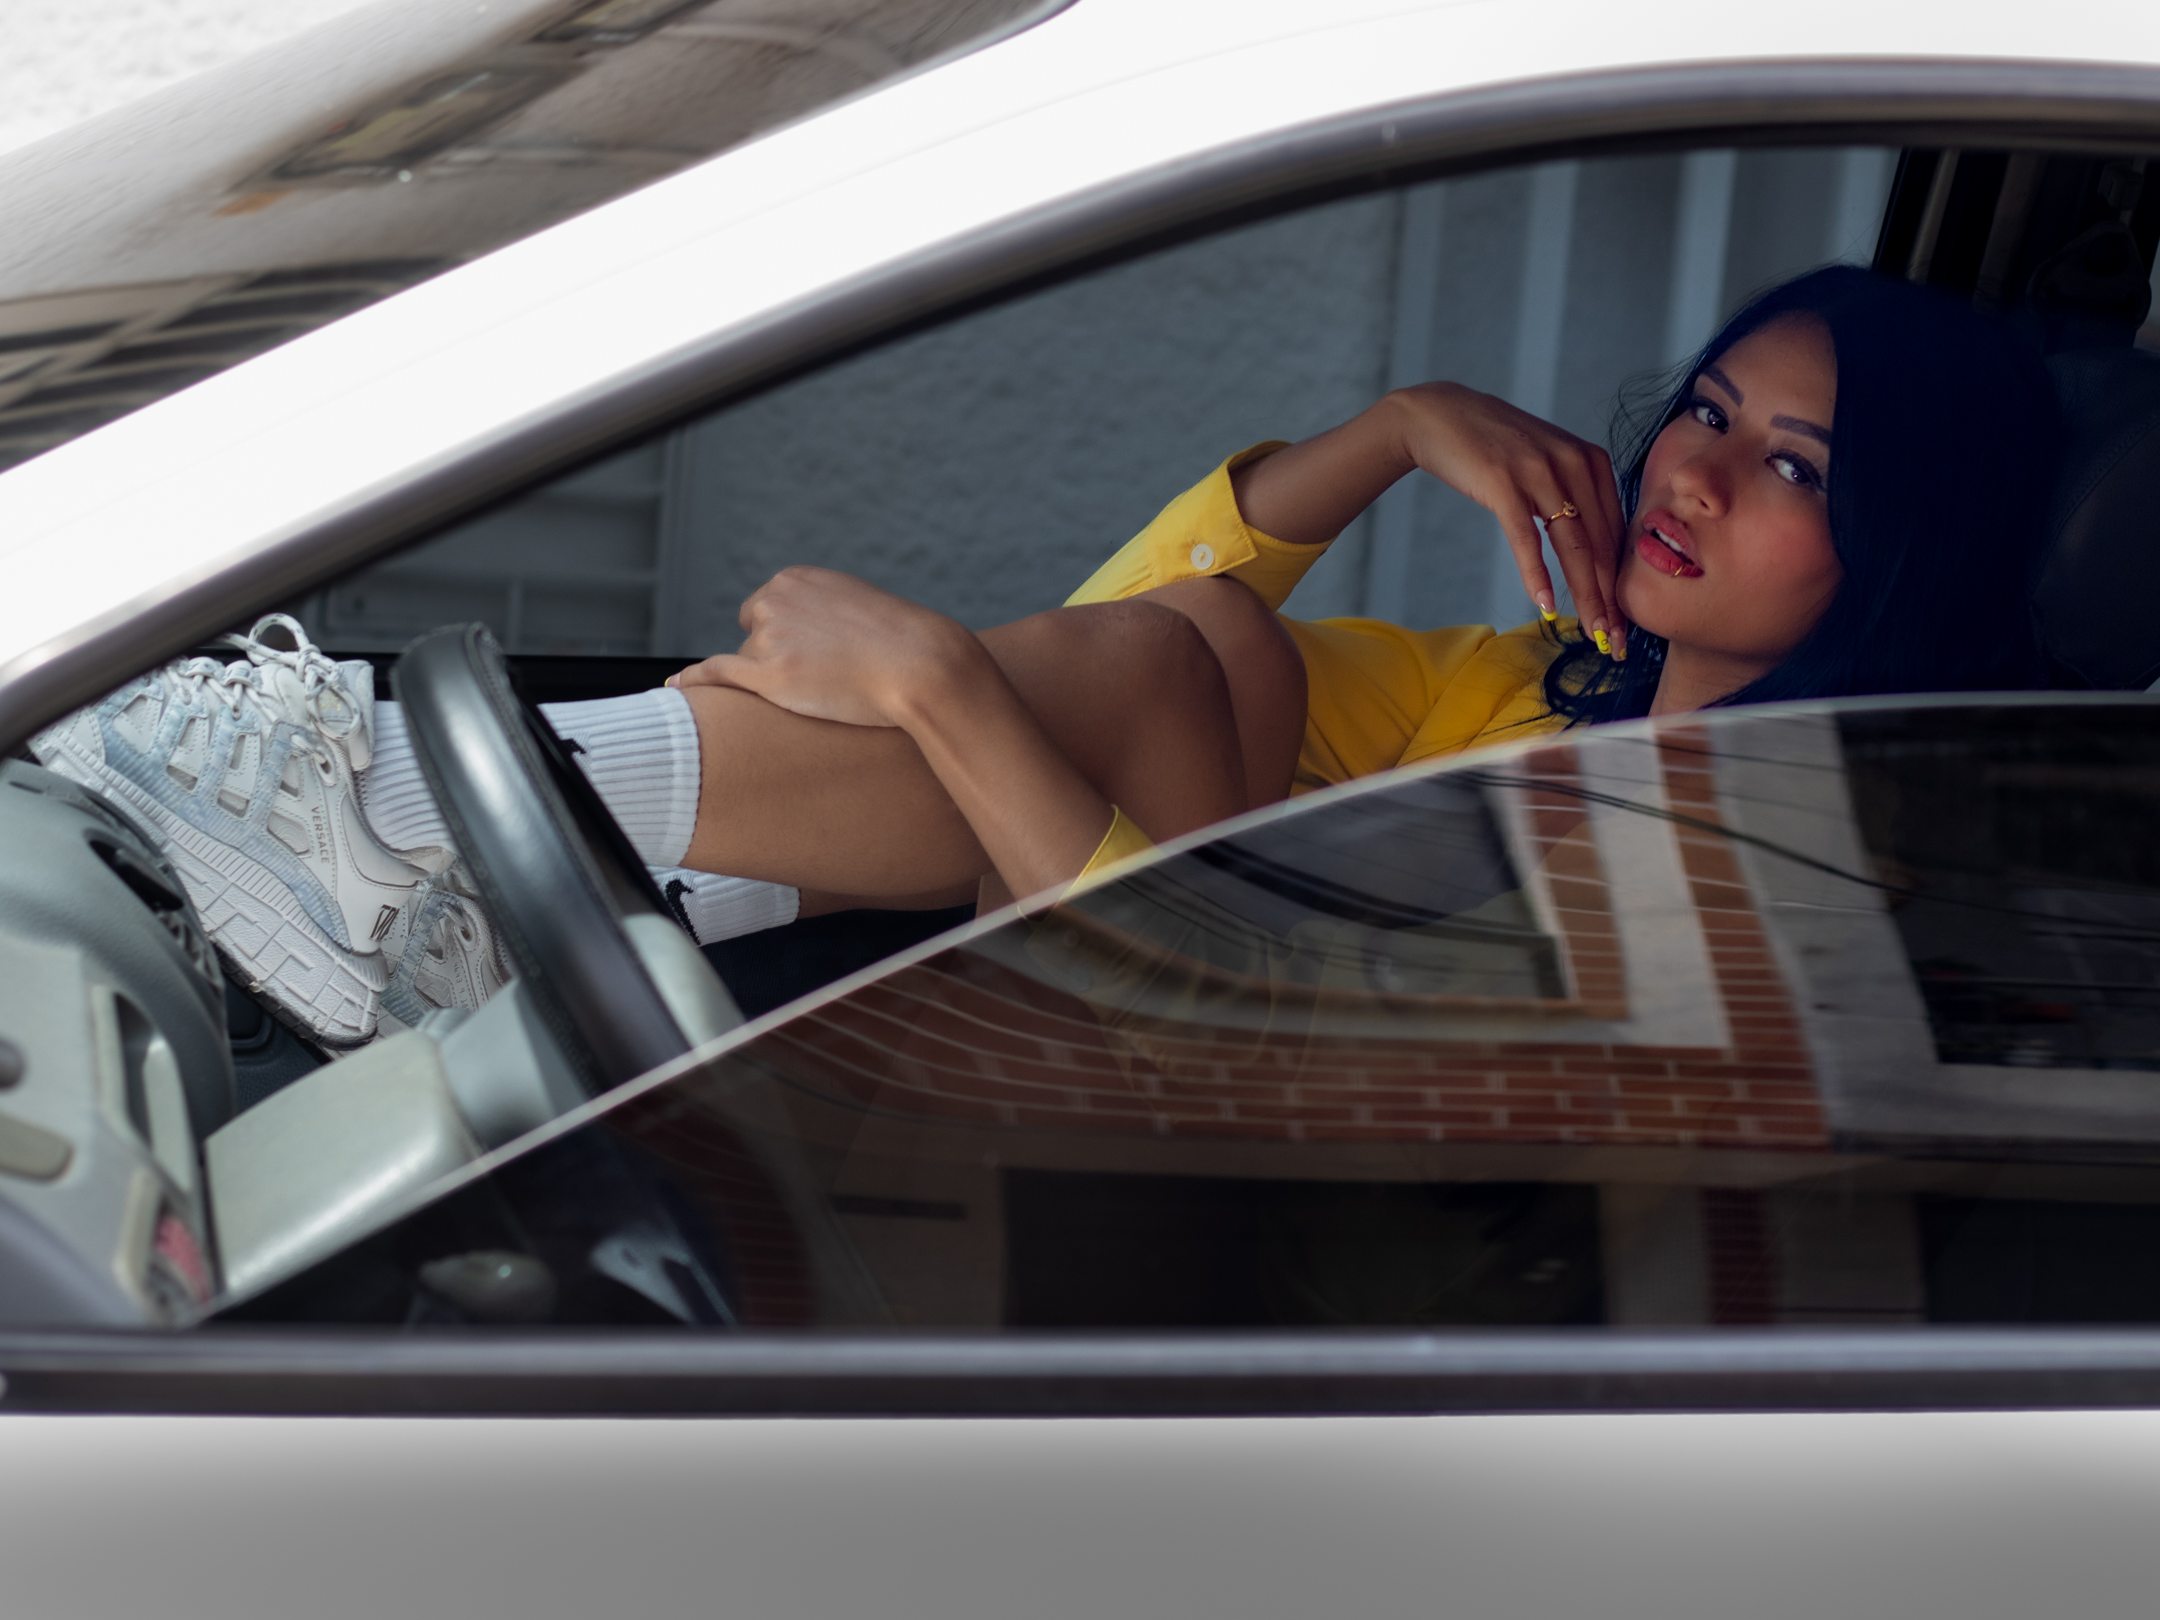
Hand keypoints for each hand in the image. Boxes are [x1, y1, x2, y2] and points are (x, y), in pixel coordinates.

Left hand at [667, 566, 975, 726]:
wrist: (923, 664)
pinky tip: (674, 689)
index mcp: (795, 578)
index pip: (766, 611)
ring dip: (778, 682)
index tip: (816, 655)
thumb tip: (802, 640)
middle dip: (778, 660)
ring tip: (829, 688)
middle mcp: (774, 599)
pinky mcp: (769, 676)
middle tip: (828, 676)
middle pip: (754, 640)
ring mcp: (769, 638)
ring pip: (751, 667)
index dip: (788, 639)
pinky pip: (716, 675)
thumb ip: (824, 613)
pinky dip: (694, 681)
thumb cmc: (904, 644)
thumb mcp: (859, 609)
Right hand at [1384, 382, 1628, 655]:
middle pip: (1600, 544)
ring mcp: (1540, 471)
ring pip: (1573, 545)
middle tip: (1617, 642)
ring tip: (1593, 633)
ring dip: (1585, 595)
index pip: (1615, 533)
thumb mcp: (1546, 463)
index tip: (1625, 622)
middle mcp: (1574, 462)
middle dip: (1610, 599)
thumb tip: (1596, 546)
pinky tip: (1546, 605)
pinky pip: (1526, 538)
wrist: (1440, 416)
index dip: (1622, 583)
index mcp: (1592, 460)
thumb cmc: (1494, 447)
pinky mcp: (1504, 482)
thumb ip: (1574, 495)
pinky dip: (1537, 574)